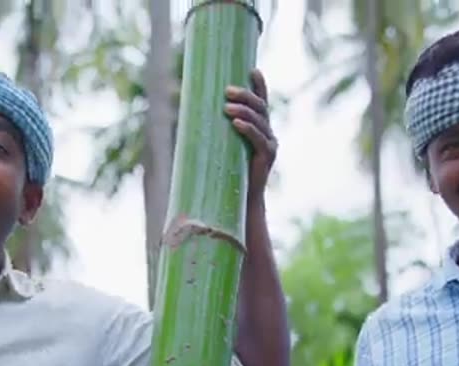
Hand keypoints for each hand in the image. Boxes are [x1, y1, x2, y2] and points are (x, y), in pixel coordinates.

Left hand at [224, 69, 276, 202]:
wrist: (240, 201)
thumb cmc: (226, 171)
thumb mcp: (221, 144)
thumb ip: (215, 127)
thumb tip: (188, 106)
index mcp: (260, 127)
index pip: (262, 101)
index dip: (260, 85)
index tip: (253, 70)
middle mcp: (268, 133)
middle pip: (261, 106)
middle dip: (245, 95)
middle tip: (227, 90)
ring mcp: (270, 145)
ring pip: (260, 120)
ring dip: (243, 110)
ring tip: (226, 107)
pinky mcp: (267, 157)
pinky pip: (259, 138)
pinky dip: (247, 128)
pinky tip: (235, 123)